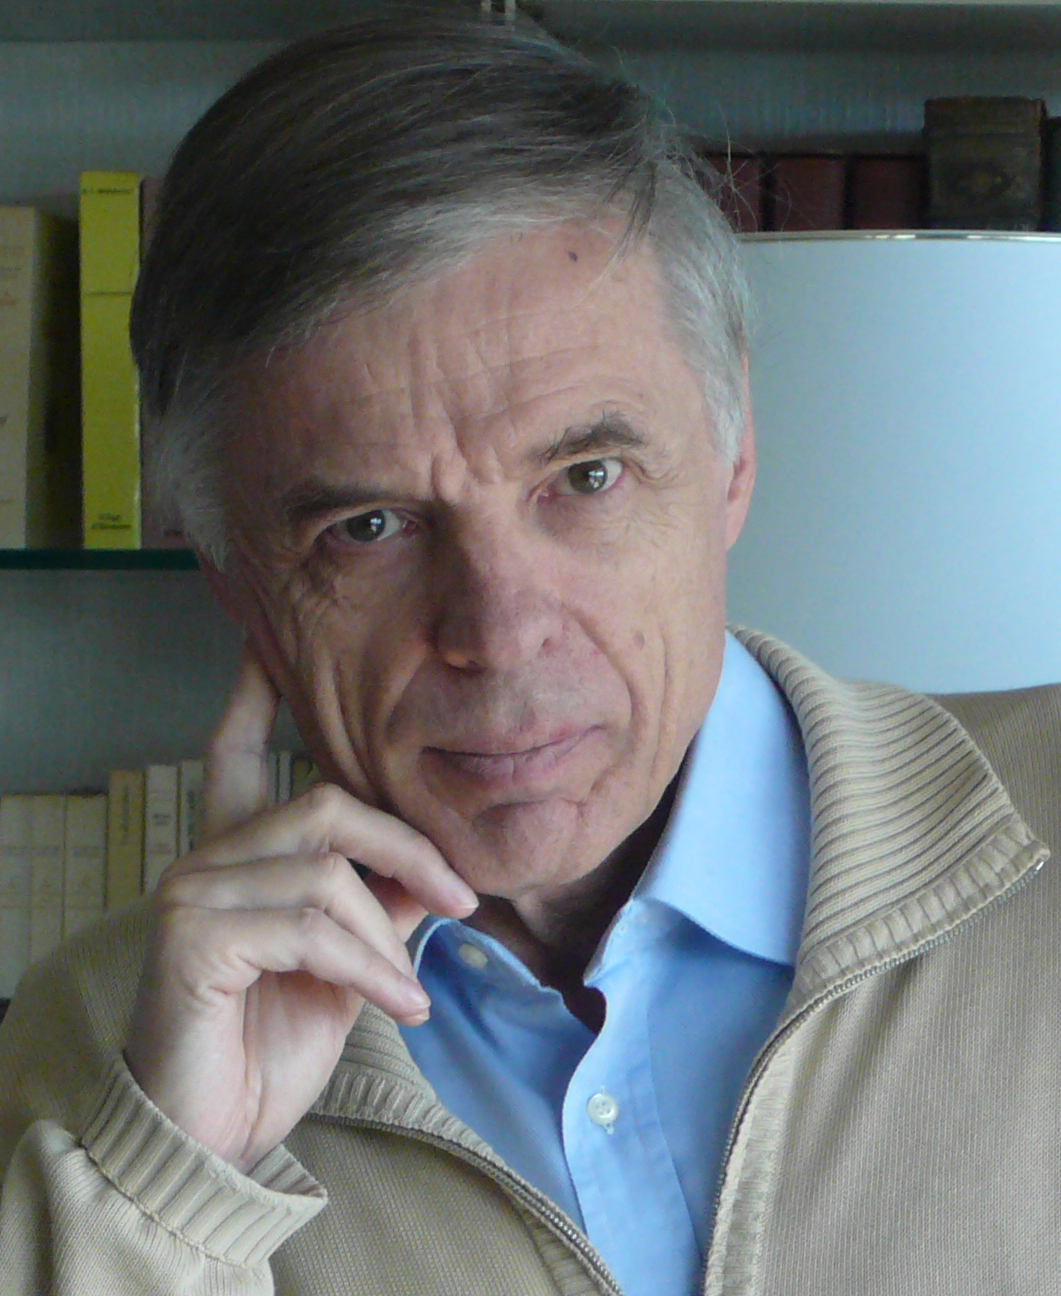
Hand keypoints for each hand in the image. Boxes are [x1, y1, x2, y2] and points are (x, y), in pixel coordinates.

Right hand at [124, 645, 477, 1172]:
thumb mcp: (345, 966)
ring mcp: (192, 893)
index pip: (238, 757)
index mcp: (238, 857)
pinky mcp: (191, 936)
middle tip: (462, 900)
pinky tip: (399, 1005)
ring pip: (326, 870)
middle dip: (408, 846)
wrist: (212, 1138)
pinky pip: (310, 926)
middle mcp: (207, 860)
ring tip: (411, 987)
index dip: (254, 700)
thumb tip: (430, 868)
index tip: (271, 647)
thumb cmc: (270, 1047)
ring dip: (388, 934)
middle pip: (325, 805)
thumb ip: (377, 905)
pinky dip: (370, 966)